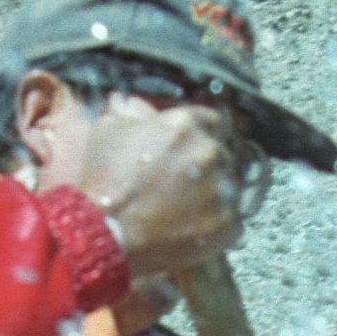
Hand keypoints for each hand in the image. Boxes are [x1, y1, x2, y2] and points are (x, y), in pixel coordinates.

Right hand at [74, 98, 252, 285]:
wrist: (104, 232)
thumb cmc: (103, 181)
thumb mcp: (107, 132)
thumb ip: (128, 114)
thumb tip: (128, 103)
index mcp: (187, 125)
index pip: (213, 120)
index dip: (202, 134)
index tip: (194, 148)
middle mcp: (210, 153)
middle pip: (223, 153)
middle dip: (207, 165)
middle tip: (186, 182)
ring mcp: (222, 190)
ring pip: (231, 186)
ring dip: (215, 193)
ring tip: (189, 208)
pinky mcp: (226, 224)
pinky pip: (234, 220)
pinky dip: (218, 223)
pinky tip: (195, 227)